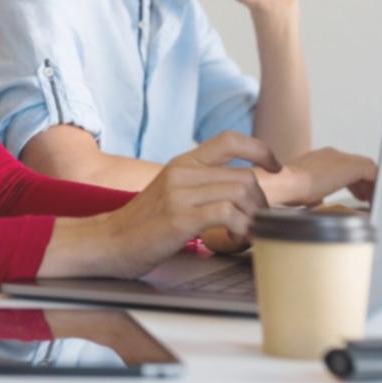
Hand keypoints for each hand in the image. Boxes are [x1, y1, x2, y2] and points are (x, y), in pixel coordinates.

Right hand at [50, 132, 279, 278]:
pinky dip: (240, 229)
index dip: (260, 150)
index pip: (229, 140)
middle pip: (245, 176)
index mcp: (182, 163)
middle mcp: (182, 172)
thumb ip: (201, 187)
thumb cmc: (142, 225)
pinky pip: (228, 214)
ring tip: (245, 235)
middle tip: (257, 224)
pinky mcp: (180, 217)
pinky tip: (233, 241)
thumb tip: (241, 194)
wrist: (107, 242)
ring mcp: (180, 194)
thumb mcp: (171, 193)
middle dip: (261, 203)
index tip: (274, 167)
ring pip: (240, 193)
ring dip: (253, 219)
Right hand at [256, 147, 376, 206]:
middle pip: (357, 166)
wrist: (285, 183)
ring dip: (370, 185)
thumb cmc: (287, 190)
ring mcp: (342, 159)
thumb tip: (318, 201)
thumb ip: (314, 193)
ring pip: (366, 168)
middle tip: (366, 197)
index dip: (352, 181)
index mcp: (319, 158)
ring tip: (371, 200)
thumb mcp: (303, 191)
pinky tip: (374, 200)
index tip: (355, 193)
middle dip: (363, 182)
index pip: (343, 166)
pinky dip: (375, 187)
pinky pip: (373, 174)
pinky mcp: (351, 166)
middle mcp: (331, 154)